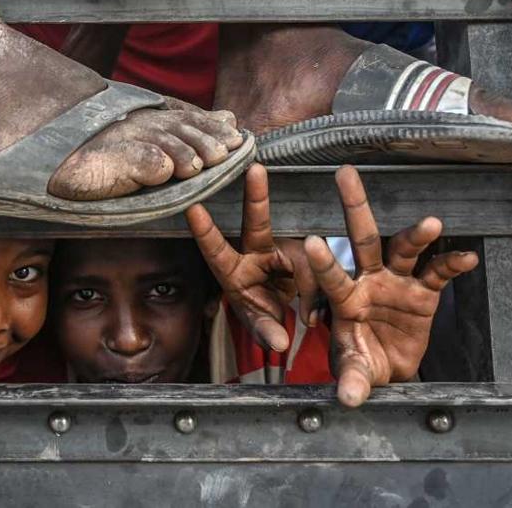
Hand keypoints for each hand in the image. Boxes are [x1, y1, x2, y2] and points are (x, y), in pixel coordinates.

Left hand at [185, 163, 316, 352]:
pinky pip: (316, 266)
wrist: (288, 319)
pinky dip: (318, 289)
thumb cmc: (263, 317)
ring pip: (299, 253)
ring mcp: (281, 251)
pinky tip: (313, 313)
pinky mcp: (304, 254)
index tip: (192, 209)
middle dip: (256, 195)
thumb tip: (278, 342)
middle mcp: (254, 255)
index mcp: (232, 272)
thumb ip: (267, 332)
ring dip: (307, 281)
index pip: (216, 251)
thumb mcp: (260, 325)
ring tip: (307, 318)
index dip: (205, 232)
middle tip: (256, 169)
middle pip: (256, 224)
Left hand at [306, 166, 478, 406]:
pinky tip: (466, 256)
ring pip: (403, 249)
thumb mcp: (354, 369)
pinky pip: (438, 273)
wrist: (389, 365)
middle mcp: (369, 280)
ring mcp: (397, 282)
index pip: (331, 276)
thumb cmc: (361, 360)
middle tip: (344, 174)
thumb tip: (348, 398)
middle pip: (362, 238)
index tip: (310, 241)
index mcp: (344, 298)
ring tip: (432, 223)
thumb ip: (352, 378)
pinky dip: (451, 263)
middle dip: (354, 206)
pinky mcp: (424, 291)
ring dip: (417, 236)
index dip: (323, 262)